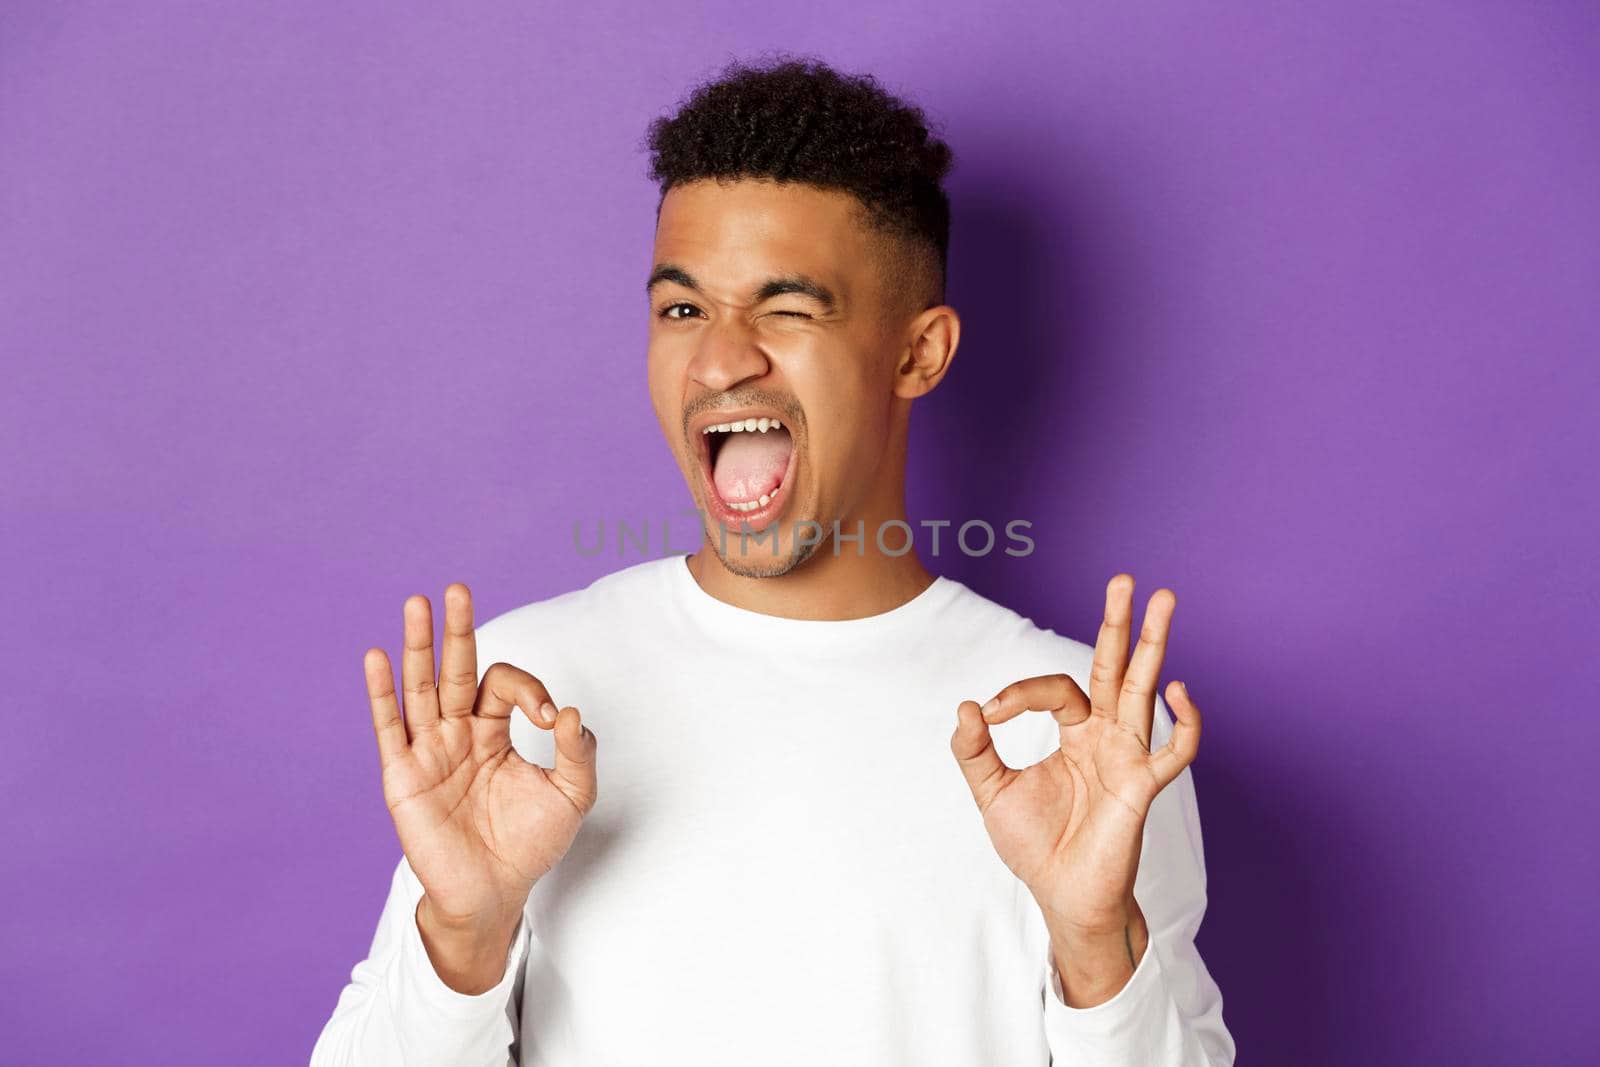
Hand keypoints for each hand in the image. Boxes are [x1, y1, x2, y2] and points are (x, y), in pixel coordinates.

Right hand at [363, 584, 597, 939]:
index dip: (532, 692)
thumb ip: (580, 755)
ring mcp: (428, 751)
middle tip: (456, 589)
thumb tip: (574, 714)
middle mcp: (457, 732)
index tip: (553, 720)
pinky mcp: (403, 776)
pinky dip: (383, 692)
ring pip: (421, 687)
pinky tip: (377, 657)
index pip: (503, 684)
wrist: (493, 894)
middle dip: (458, 630)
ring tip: (416, 605)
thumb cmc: (528, 845)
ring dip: (417, 646)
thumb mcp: (571, 797)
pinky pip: (390, 727)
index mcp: (493, 730)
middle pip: (456, 669)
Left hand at [949, 575, 1200, 995]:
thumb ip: (974, 751)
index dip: (1020, 692)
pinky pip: (1174, 750)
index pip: (1057, 687)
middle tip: (1124, 579)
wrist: (1061, 897)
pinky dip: (1183, 722)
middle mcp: (1107, 736)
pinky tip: (1179, 691)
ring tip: (1164, 600)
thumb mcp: (991, 793)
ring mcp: (1129, 757)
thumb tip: (966, 706)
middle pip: (1115, 667)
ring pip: (1144, 690)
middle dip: (1119, 624)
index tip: (991, 715)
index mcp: (1075, 732)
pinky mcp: (1143, 787)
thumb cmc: (1035, 846)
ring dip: (1155, 645)